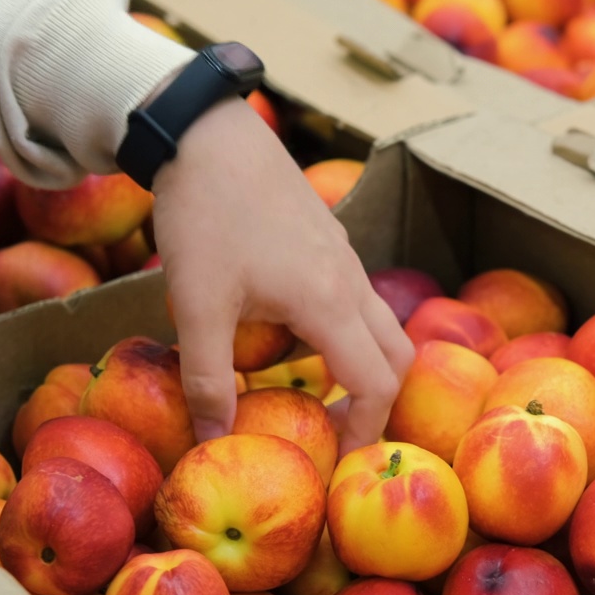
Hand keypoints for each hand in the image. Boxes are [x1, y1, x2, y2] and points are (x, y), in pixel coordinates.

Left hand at [150, 96, 413, 455]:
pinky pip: (357, 297)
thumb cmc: (204, 217)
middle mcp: (351, 281)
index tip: (338, 460)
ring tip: (320, 390)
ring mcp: (344, 256)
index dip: (366, 432)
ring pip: (380, 323)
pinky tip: (297, 333)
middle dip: (381, 402)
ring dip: (365, 363)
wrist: (207, 133)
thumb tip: (214, 441)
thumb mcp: (196, 304)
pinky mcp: (329, 238)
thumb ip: (207, 378)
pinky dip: (347, 331)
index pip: (379, 384)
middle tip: (340, 432)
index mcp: (330, 303)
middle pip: (398, 356)